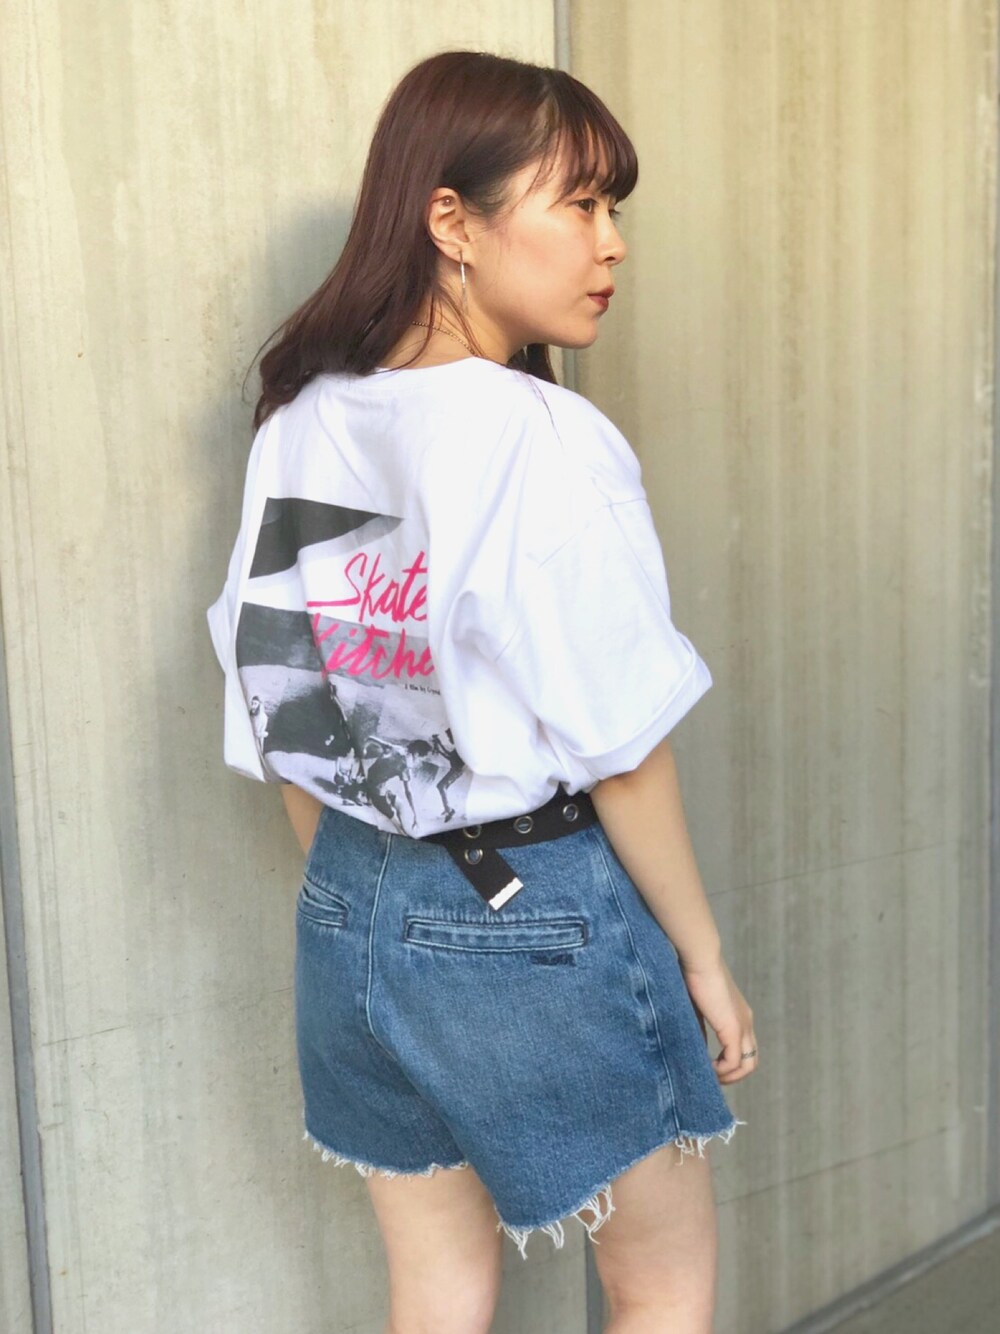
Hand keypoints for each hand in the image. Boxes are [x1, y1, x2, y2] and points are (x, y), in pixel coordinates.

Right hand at [679, 954, 757, 1084]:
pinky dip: (722, 1070)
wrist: (700, 959)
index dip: (729, 1063)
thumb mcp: (698, 1007)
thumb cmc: (693, 975)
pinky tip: (706, 1068)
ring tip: (709, 1077)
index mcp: (739, 1014)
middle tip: (711, 1077)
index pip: (744, 1047)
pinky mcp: (733, 1029)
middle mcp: (746, 1022)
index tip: (709, 1066)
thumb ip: (702, 1028)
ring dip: (730, 1077)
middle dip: (733, 1075)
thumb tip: (699, 1050)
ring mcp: (742, 1026)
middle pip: (751, 1061)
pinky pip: (734, 1061)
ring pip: (748, 1065)